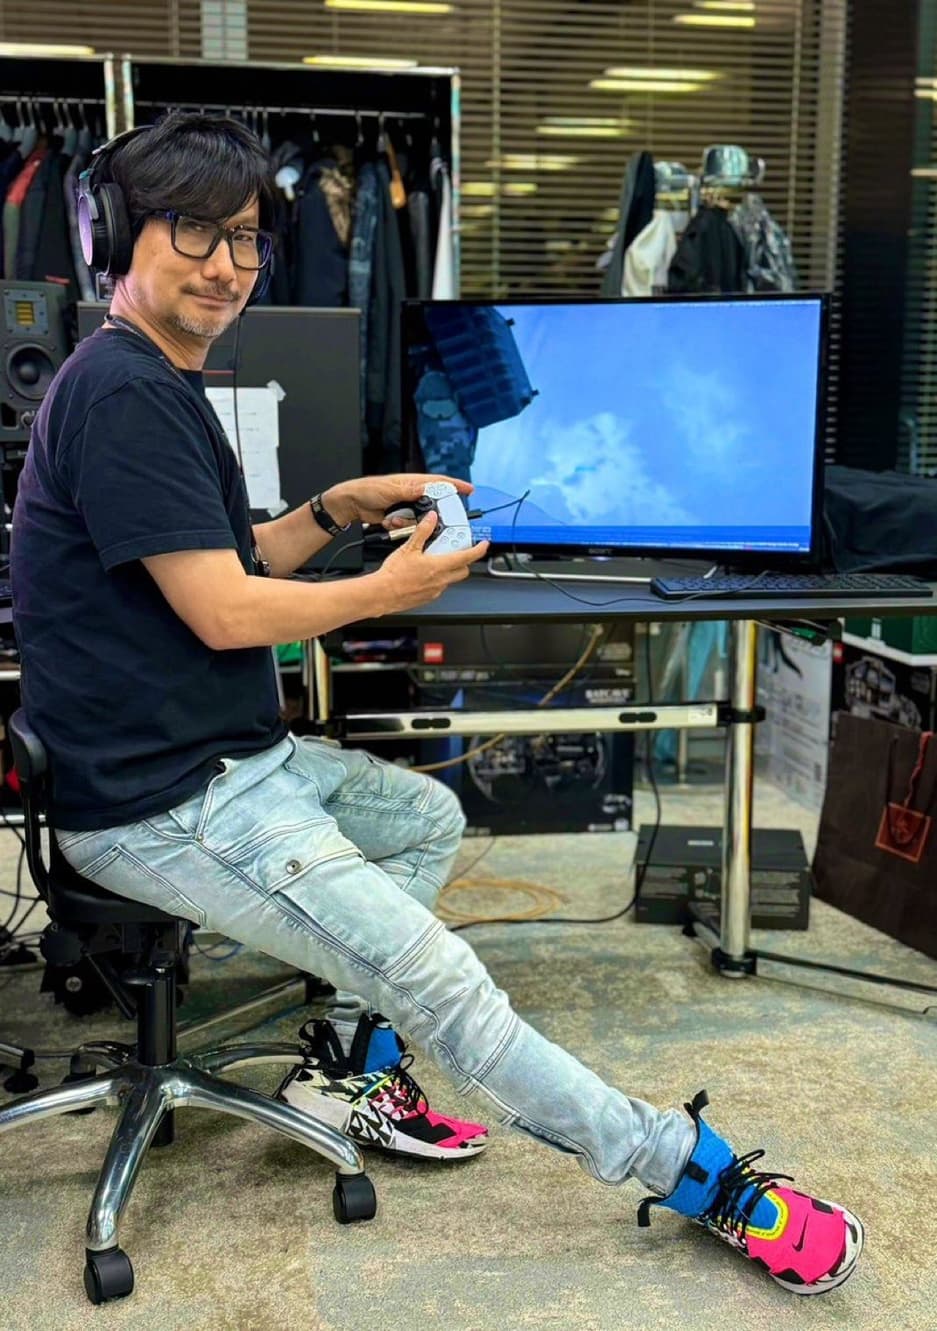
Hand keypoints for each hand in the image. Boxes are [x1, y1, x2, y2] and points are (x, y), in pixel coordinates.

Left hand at [323, 474, 473, 528]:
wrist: (351, 504)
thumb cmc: (367, 490)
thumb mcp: (389, 489)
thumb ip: (408, 490)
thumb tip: (424, 488)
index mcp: (412, 483)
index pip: (439, 482)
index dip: (455, 485)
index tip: (469, 490)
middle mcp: (412, 494)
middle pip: (432, 505)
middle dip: (429, 515)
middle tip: (427, 521)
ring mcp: (406, 507)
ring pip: (420, 519)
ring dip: (408, 522)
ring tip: (393, 518)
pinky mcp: (399, 518)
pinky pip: (408, 526)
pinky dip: (399, 526)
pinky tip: (388, 521)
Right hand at [373, 511, 488, 611]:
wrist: (382, 594)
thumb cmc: (394, 575)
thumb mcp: (409, 548)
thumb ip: (423, 531)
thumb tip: (431, 519)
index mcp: (439, 566)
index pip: (467, 557)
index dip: (479, 550)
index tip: (484, 545)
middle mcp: (441, 580)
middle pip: (463, 570)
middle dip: (464, 560)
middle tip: (457, 551)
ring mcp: (435, 590)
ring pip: (451, 578)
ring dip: (449, 569)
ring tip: (435, 560)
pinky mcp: (428, 597)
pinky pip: (439, 587)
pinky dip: (437, 578)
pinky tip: (424, 573)